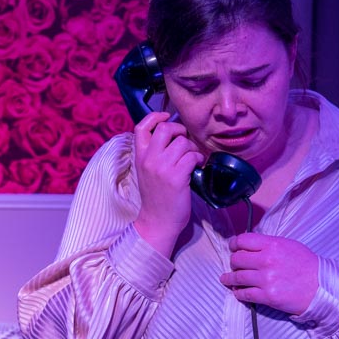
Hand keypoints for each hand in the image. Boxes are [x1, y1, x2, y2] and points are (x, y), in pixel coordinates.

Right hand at [133, 111, 203, 256]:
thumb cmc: (156, 198)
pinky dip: (198, 159)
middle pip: (165, 128)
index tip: (166, 116)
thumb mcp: (147, 172)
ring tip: (192, 158)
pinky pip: (192, 156)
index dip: (155, 116)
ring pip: (182, 142)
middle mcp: (149, 159)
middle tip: (185, 141)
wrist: (158, 221)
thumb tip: (173, 136)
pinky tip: (197, 166)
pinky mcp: (176, 177)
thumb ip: (154, 154)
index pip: (141, 127)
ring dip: (192, 148)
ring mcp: (162, 168)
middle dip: (180, 130)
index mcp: (139, 157)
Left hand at [220, 233, 318, 313]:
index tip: (233, 247)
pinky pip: (244, 294)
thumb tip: (250, 245)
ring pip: (237, 277)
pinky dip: (238, 293)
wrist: (321, 287)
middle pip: (237, 259)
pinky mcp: (267, 296)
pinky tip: (237, 292)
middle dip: (233, 262)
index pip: (243, 240)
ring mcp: (266, 279)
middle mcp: (267, 261)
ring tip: (226, 279)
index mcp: (272, 245)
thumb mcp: (289, 245)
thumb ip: (268, 243)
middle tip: (233, 265)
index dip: (234, 244)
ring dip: (229, 279)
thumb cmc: (306, 265)